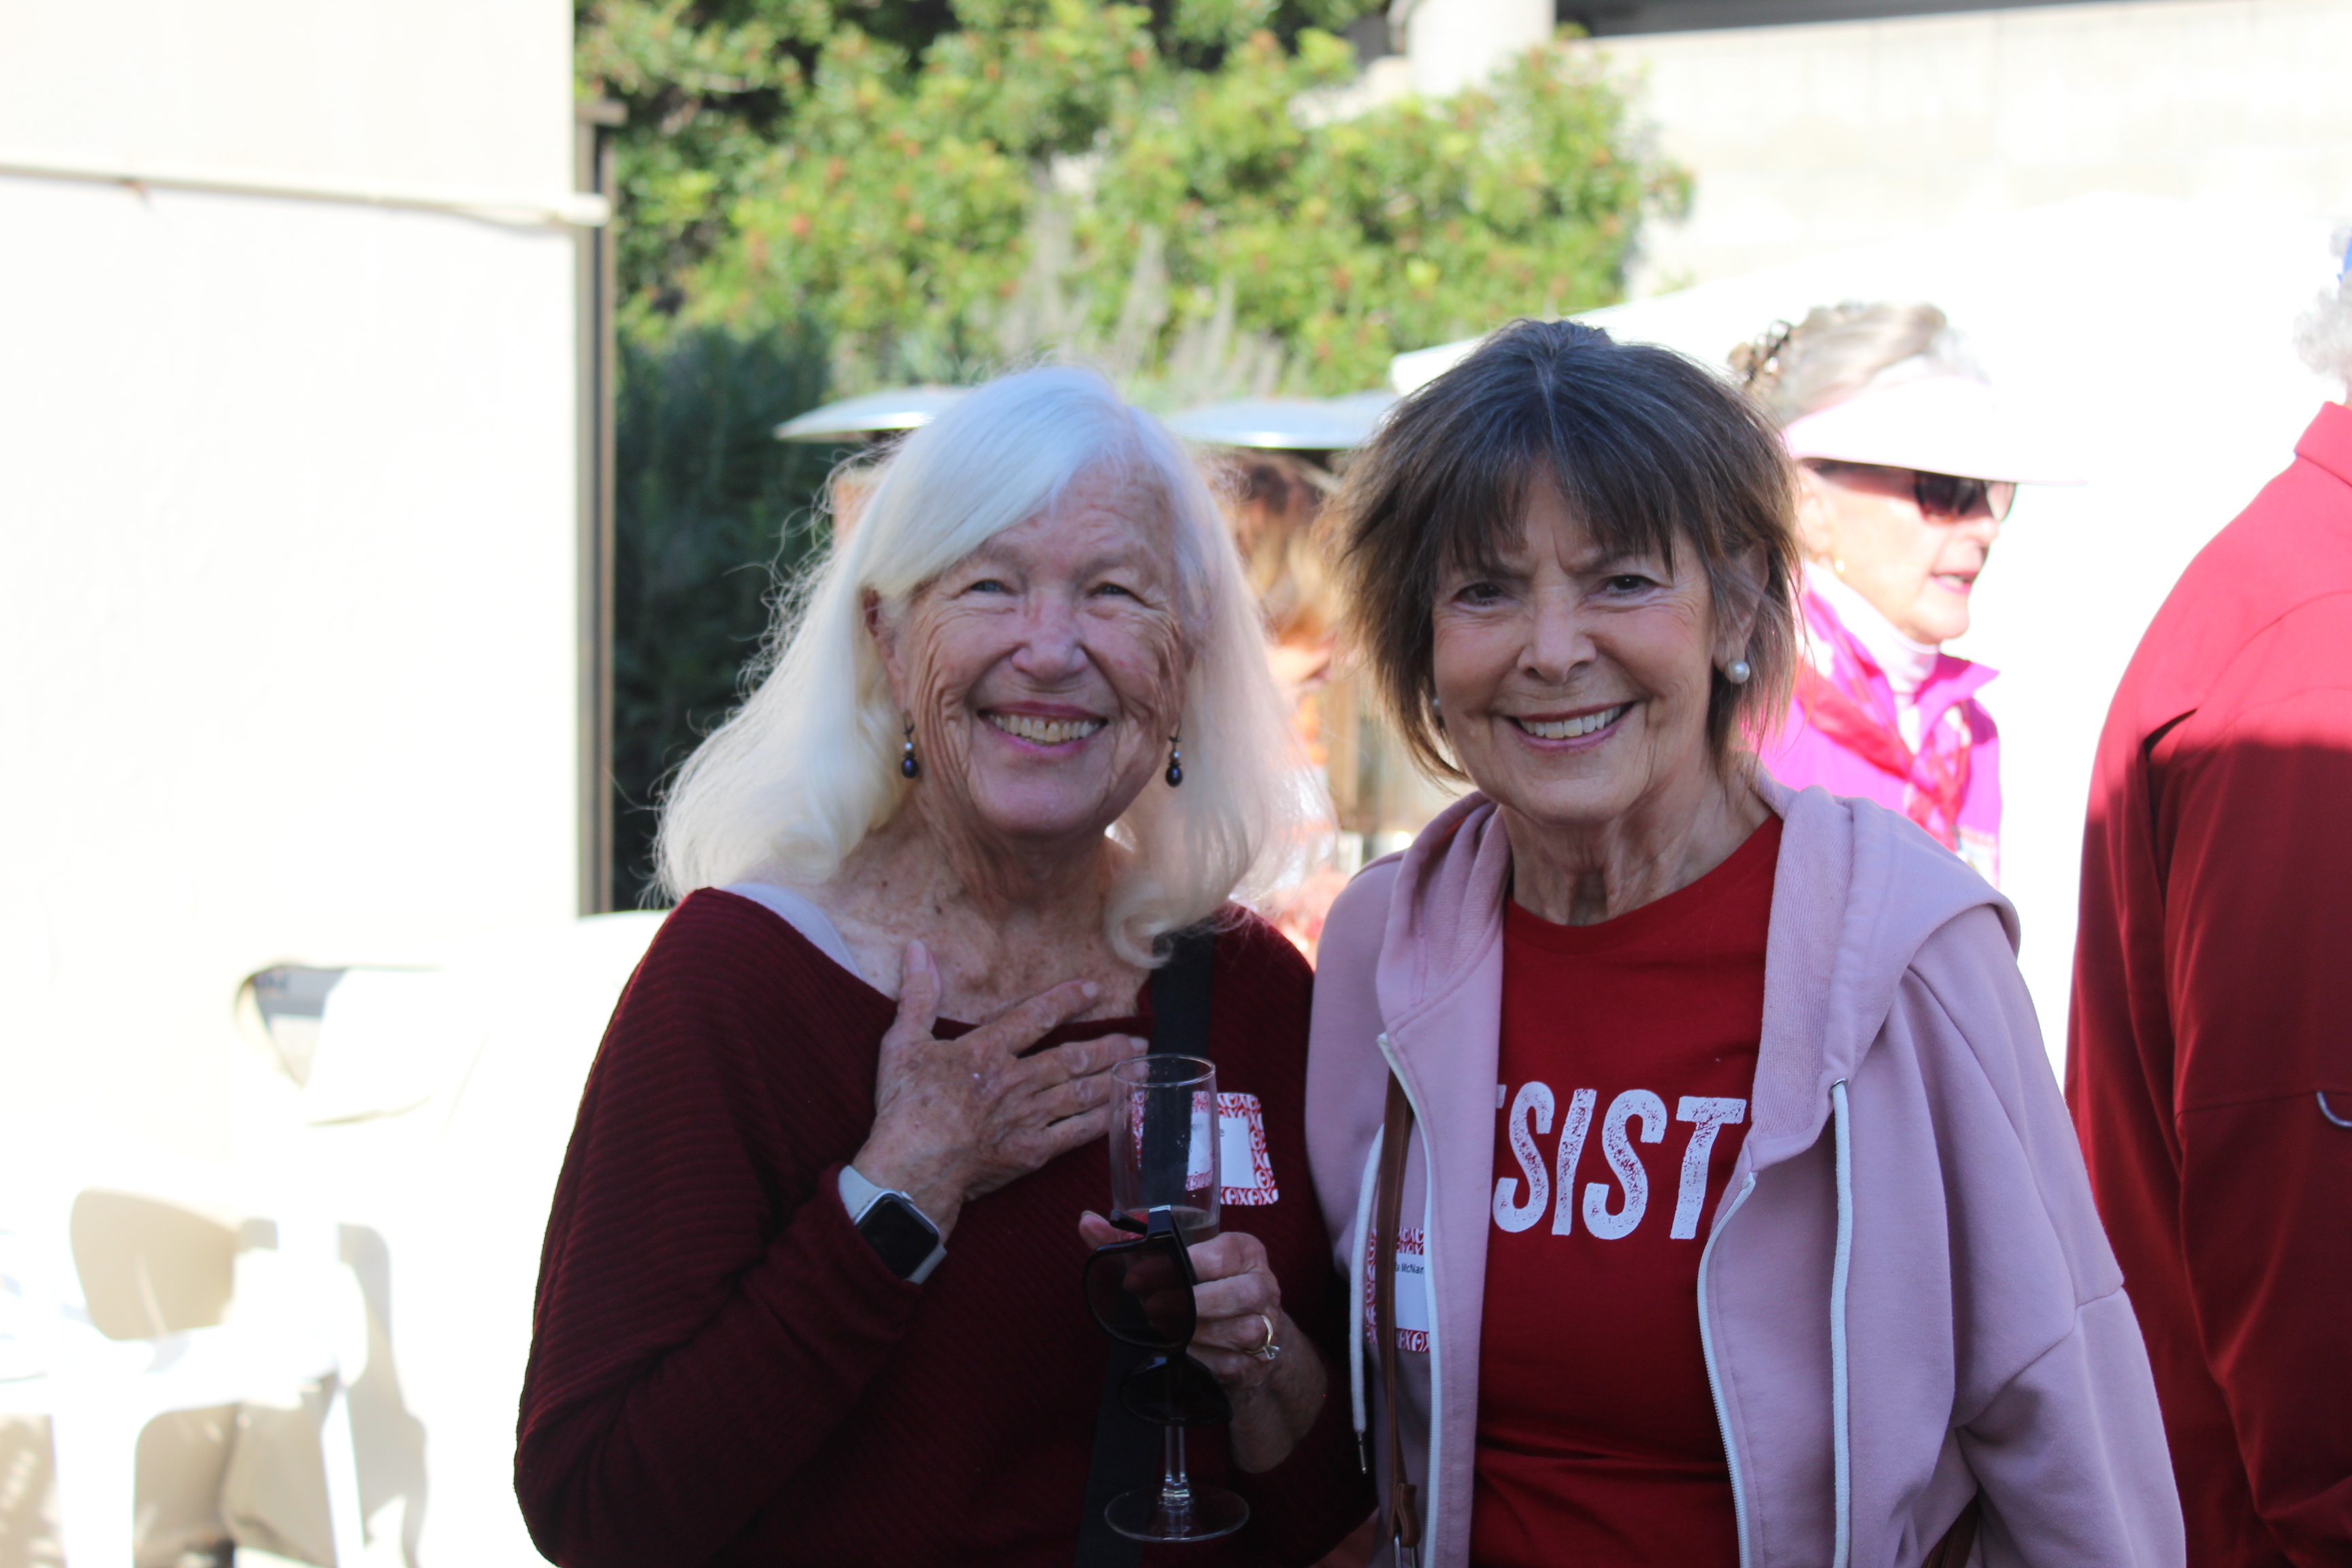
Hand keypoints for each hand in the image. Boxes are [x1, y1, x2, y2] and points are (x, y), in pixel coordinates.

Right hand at [853, 941, 1141, 1238]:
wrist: (912, 1168)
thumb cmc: (904, 1107)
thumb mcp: (902, 1043)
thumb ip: (918, 996)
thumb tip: (919, 949)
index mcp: (987, 1051)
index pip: (1036, 1016)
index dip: (1067, 999)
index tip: (1094, 989)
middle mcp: (1017, 1080)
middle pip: (1072, 1057)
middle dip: (1109, 1046)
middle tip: (1138, 1039)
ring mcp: (1028, 1117)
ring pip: (1082, 1092)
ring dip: (1114, 1077)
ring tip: (1142, 1068)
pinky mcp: (1032, 1151)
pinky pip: (1076, 1133)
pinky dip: (1102, 1120)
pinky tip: (1122, 1112)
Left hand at [1076, 1211, 1326, 1473]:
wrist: (1251, 1335)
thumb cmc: (1203, 1287)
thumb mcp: (1173, 1262)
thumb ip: (1129, 1243)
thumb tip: (1087, 1221)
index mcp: (1245, 1252)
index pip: (1222, 1253)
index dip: (1181, 1264)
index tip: (1139, 1277)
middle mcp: (1263, 1285)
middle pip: (1237, 1294)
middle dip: (1192, 1304)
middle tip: (1153, 1309)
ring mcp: (1266, 1326)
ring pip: (1238, 1332)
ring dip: (1196, 1334)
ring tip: (1166, 1330)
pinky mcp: (1258, 1362)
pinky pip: (1232, 1363)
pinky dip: (1204, 1359)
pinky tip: (1185, 1352)